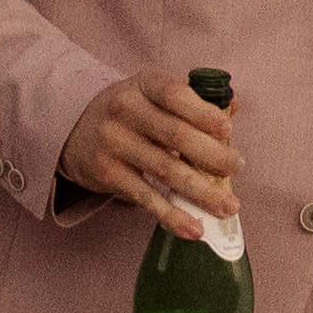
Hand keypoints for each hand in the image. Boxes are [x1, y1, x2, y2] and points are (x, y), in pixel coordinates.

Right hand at [61, 68, 240, 240]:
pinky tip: (194, 229)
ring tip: (228, 208)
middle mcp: (125, 109)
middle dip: (212, 155)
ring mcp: (114, 141)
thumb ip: (194, 99)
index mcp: (145, 84)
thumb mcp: (155, 94)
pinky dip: (172, 216)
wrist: (76, 131)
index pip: (175, 93)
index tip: (227, 130)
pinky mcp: (108, 173)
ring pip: (166, 170)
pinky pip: (146, 197)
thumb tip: (234, 107)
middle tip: (236, 169)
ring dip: (202, 192)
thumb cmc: (134, 112)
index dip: (203, 112)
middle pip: (176, 134)